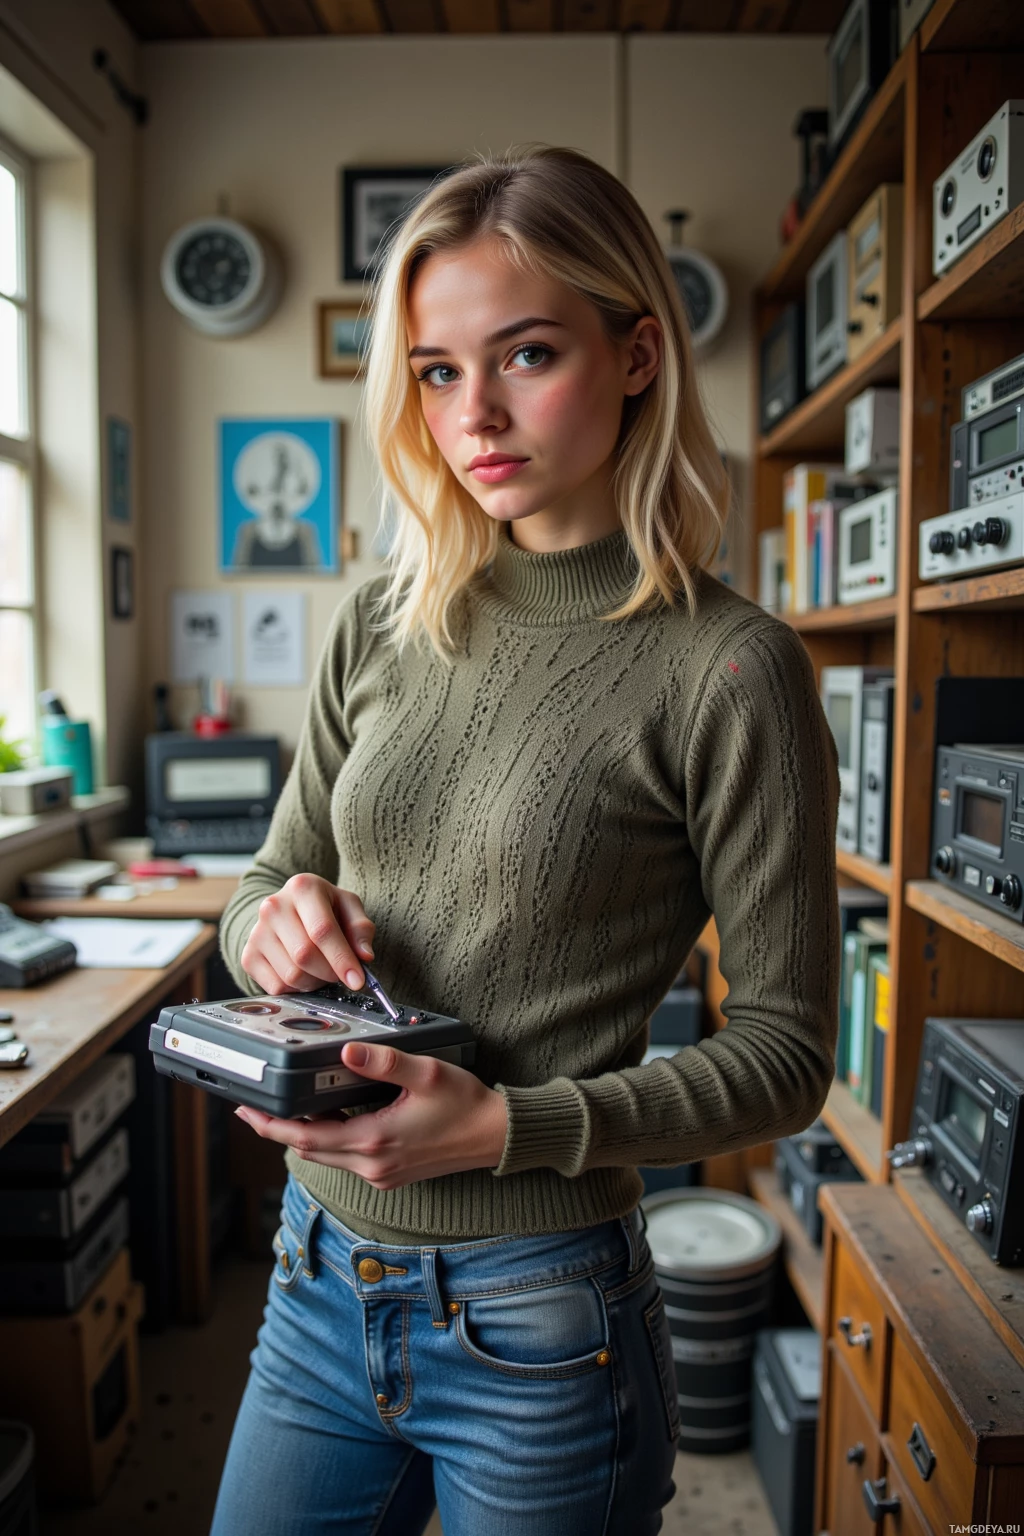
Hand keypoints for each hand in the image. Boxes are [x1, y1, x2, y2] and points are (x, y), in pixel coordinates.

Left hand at [233, 1041, 508, 1189]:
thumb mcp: (426, 1073)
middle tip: (252, 1107)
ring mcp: (381, 1174)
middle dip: (277, 1128)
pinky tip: (326, 1119)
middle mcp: (372, 1165)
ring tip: (282, 1110)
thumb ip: (384, 1061)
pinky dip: (328, 1140)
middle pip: (308, 1150)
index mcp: (374, 1140)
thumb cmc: (465, 1104)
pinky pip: (346, 1158)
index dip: (271, 1125)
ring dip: (302, 1135)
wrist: (495, 1136)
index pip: (306, 1137)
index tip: (247, 1111)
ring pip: (326, 1156)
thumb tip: (347, 1050)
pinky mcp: (390, 1174)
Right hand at [240, 873, 375, 994]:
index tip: (357, 980)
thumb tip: (364, 956)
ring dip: (314, 982)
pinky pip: (276, 987)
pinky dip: (297, 989)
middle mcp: (273, 907)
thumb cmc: (324, 908)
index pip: (322, 930)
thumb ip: (361, 929)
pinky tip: (304, 973)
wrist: (288, 910)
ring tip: (321, 969)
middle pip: (305, 956)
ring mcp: (256, 932)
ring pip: (291, 975)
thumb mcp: (348, 907)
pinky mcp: (248, 956)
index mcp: (302, 887)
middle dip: (329, 973)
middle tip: (340, 973)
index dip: (342, 959)